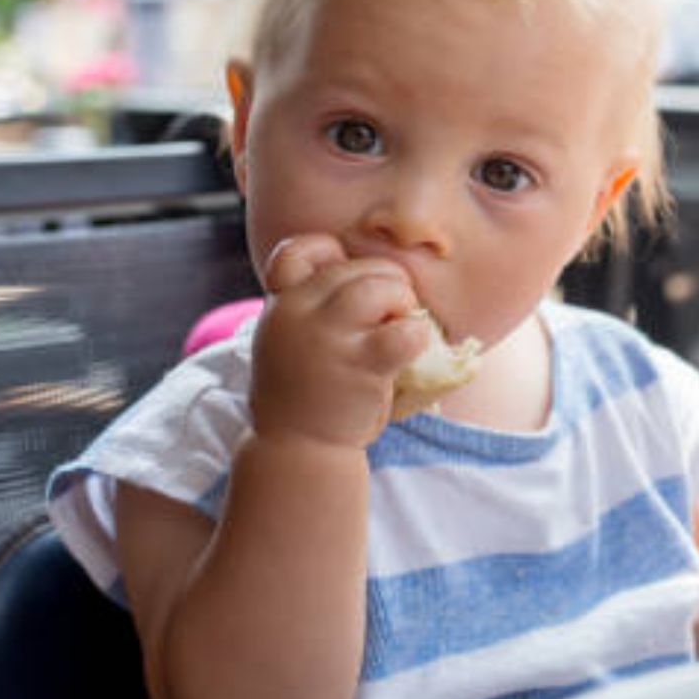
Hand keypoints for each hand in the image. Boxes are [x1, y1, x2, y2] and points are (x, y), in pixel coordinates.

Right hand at [249, 234, 432, 448]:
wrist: (298, 448)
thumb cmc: (305, 392)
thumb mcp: (289, 339)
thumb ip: (311, 307)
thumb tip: (366, 276)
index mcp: (280, 304)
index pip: (299, 249)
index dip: (331, 254)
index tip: (347, 282)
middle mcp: (297, 314)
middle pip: (356, 266)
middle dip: (385, 282)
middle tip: (392, 312)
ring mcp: (328, 338)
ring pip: (381, 287)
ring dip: (402, 302)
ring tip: (399, 328)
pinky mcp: (361, 365)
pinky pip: (406, 331)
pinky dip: (417, 336)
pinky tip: (409, 350)